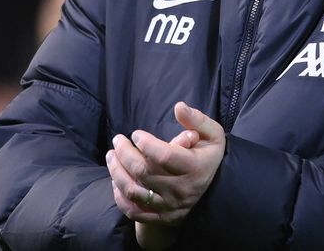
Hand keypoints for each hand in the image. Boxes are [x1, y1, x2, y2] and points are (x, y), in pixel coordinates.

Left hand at [107, 101, 225, 229]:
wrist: (212, 189)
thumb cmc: (207, 155)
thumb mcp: (211, 134)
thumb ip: (197, 120)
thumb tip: (179, 107)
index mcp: (195, 168)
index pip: (164, 156)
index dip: (146, 143)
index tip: (136, 134)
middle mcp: (181, 190)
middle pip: (144, 172)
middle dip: (124, 153)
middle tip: (117, 140)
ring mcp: (170, 206)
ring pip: (134, 191)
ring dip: (116, 172)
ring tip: (111, 156)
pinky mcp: (161, 217)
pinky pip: (134, 211)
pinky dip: (120, 197)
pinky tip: (116, 181)